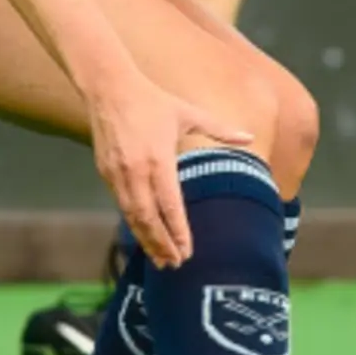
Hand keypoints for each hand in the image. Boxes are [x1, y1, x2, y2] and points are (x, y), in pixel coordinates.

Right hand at [84, 71, 255, 268]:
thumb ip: (220, 129)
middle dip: (162, 244)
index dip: (178, 231)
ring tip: (160, 260)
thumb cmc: (153, 101)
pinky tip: (143, 235)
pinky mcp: (105, 173)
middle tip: (175, 265)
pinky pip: (120, 204)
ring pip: (132, 216)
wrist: (109, 88)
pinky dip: (132, 224)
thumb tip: (250, 137)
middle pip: (149, 218)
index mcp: (158, 158)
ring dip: (146, 240)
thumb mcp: (189, 113)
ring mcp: (117, 174)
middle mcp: (136, 171)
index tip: (187, 251)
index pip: (169, 204)